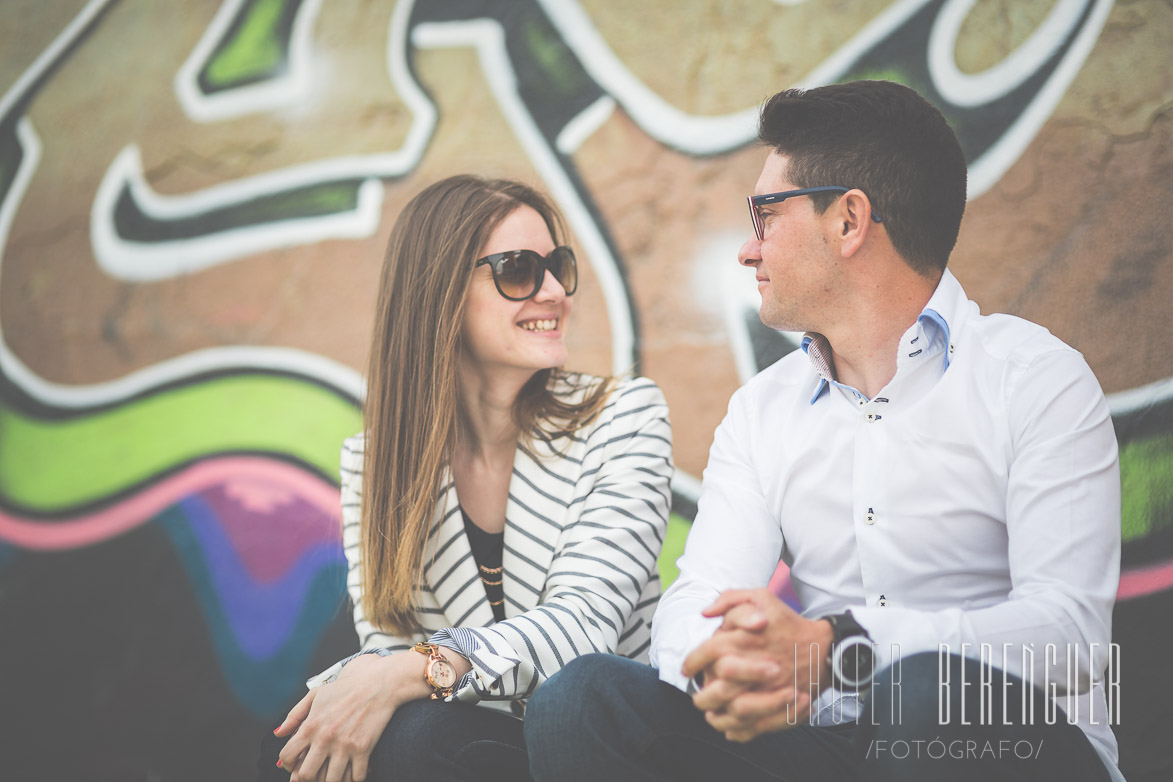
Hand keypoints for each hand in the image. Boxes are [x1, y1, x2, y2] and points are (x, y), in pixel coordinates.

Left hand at [275, 653, 422, 781]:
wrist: (378, 684)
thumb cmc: (346, 688)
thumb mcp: (316, 695)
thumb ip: (295, 715)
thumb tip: (278, 734)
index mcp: (311, 725)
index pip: (288, 756)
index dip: (288, 765)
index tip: (295, 766)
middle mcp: (325, 738)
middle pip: (307, 775)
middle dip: (307, 779)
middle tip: (314, 775)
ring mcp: (345, 745)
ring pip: (331, 781)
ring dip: (331, 781)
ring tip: (333, 776)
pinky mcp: (364, 749)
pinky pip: (355, 777)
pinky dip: (353, 779)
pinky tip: (352, 773)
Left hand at [682, 589, 832, 741]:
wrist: (824, 649)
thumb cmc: (789, 623)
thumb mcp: (762, 598)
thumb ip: (730, 600)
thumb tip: (705, 613)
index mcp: (746, 640)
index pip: (708, 652)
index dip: (693, 661)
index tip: (687, 669)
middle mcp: (755, 667)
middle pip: (716, 687)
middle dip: (701, 694)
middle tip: (696, 695)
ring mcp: (769, 691)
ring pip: (732, 711)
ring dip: (716, 715)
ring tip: (709, 712)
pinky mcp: (780, 709)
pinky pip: (753, 727)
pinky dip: (737, 730)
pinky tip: (728, 725)